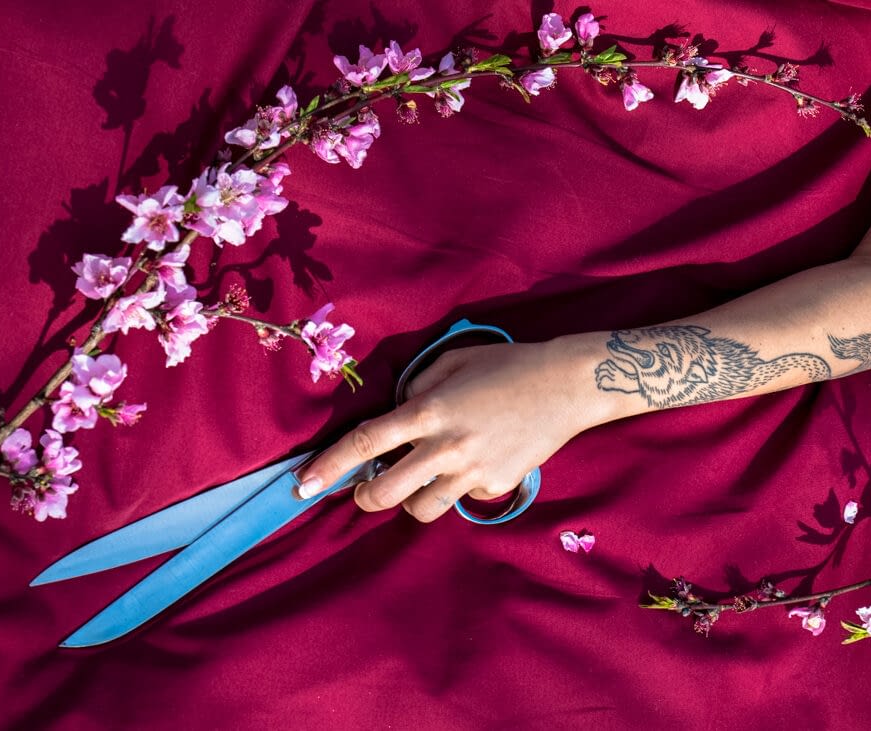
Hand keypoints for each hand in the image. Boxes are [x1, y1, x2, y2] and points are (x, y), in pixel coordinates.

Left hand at [295, 337, 607, 521]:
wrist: (567, 385)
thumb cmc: (508, 365)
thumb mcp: (453, 362)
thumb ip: (417, 388)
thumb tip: (398, 416)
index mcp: (430, 410)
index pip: (366, 443)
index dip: (329, 466)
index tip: (303, 485)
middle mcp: (447, 446)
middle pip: (386, 493)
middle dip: (364, 498)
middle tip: (364, 491)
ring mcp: (473, 471)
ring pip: (423, 509)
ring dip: (412, 500)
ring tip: (422, 479)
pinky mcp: (497, 485)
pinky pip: (464, 497)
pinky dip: (460, 487)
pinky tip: (478, 462)